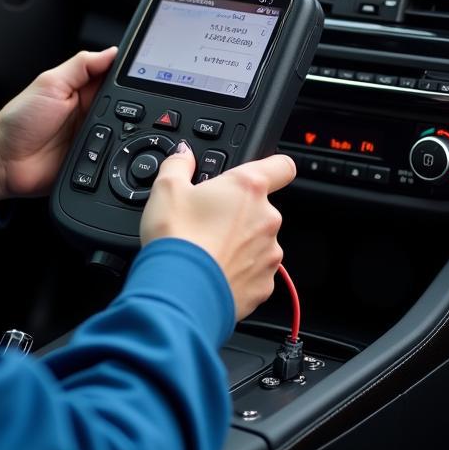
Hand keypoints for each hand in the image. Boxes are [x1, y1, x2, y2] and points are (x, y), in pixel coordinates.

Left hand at [0, 47, 117, 201]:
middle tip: (123, 106)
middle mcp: (91, 112)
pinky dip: (117, 154)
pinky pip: (115, 156)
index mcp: (82, 89)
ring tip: (111, 128)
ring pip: (126, 132)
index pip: (115, 77)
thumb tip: (112, 51)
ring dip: (125, 131)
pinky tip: (113, 149)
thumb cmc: (18, 121)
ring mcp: (94, 137)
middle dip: (132, 105)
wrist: (3, 161)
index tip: (144, 72)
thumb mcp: (49, 82)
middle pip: (127, 105)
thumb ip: (82, 65)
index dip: (129, 75)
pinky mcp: (94, 161)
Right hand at [140, 142, 295, 320]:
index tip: (259, 174)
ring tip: (208, 250)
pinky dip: (239, 272)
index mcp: (248, 188)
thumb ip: (179, 164)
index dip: (272, 167)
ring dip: (240, 243)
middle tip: (208, 221)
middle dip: (239, 213)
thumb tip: (183, 156)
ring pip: (259, 241)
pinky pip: (255, 272)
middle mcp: (267, 219)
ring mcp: (269, 254)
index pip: (282, 166)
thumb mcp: (166, 189)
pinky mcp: (264, 285)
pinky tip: (214, 272)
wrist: (179, 294)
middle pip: (261, 208)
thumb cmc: (177, 239)